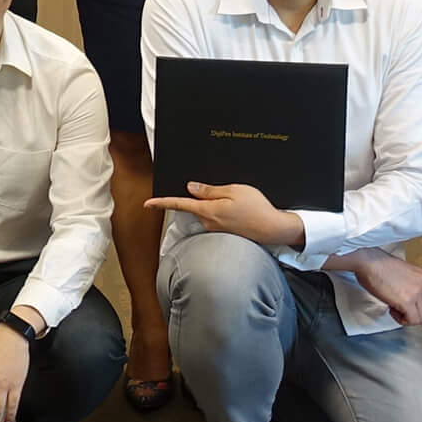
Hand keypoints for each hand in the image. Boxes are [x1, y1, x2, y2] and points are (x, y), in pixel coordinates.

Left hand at [144, 180, 288, 245]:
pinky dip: (223, 211)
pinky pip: (217, 218)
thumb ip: (209, 190)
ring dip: (218, 204)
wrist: (273, 229)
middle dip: (205, 197)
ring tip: (240, 201)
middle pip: (196, 206)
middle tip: (229, 193)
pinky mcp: (224, 233)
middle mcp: (208, 223)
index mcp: (208, 211)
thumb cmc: (256, 208)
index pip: (179, 205)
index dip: (162, 203)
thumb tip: (190, 188)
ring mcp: (215, 230)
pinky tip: (239, 210)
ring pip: (207, 211)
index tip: (148, 204)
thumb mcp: (233, 191)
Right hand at [335, 246, 421, 325]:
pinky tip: (391, 310)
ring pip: (420, 318)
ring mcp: (416, 293)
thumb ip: (407, 285)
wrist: (368, 261)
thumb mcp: (399, 273)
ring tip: (393, 309)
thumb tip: (403, 297)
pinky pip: (411, 320)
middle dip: (412, 315)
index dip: (413, 307)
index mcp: (421, 277)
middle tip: (398, 311)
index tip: (401, 304)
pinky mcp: (407, 301)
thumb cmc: (376, 265)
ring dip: (407, 318)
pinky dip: (401, 320)